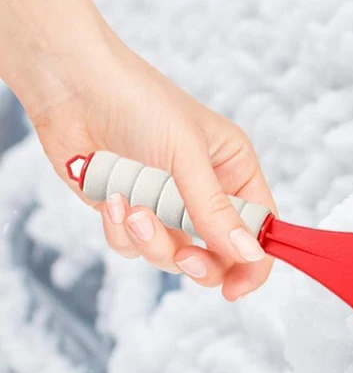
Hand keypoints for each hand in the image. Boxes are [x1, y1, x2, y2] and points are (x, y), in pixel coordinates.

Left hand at [29, 42, 276, 300]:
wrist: (72, 84)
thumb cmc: (139, 101)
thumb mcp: (187, 155)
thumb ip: (216, 210)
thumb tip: (249, 255)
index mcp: (234, 172)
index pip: (259, 228)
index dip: (253, 262)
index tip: (235, 288)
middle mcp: (205, 193)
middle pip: (218, 254)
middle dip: (198, 262)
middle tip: (183, 256)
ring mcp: (167, 205)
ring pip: (172, 256)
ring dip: (151, 241)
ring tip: (132, 210)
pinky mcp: (131, 213)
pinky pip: (133, 246)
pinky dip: (121, 231)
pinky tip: (110, 199)